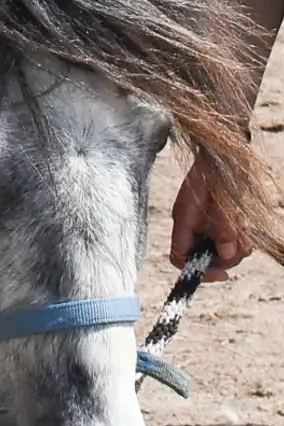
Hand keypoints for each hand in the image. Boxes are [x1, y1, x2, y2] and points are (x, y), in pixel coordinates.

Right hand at [171, 165, 245, 282]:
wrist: (224, 151)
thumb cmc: (220, 171)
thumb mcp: (223, 199)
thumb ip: (223, 227)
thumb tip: (226, 254)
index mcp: (184, 219)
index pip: (180, 256)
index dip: (197, 270)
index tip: (221, 274)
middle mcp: (192, 225)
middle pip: (203, 258)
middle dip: (224, 259)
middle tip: (242, 247)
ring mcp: (204, 223)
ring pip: (218, 251)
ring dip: (236, 248)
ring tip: (245, 233)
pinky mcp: (216, 221)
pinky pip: (228, 241)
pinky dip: (239, 240)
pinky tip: (244, 228)